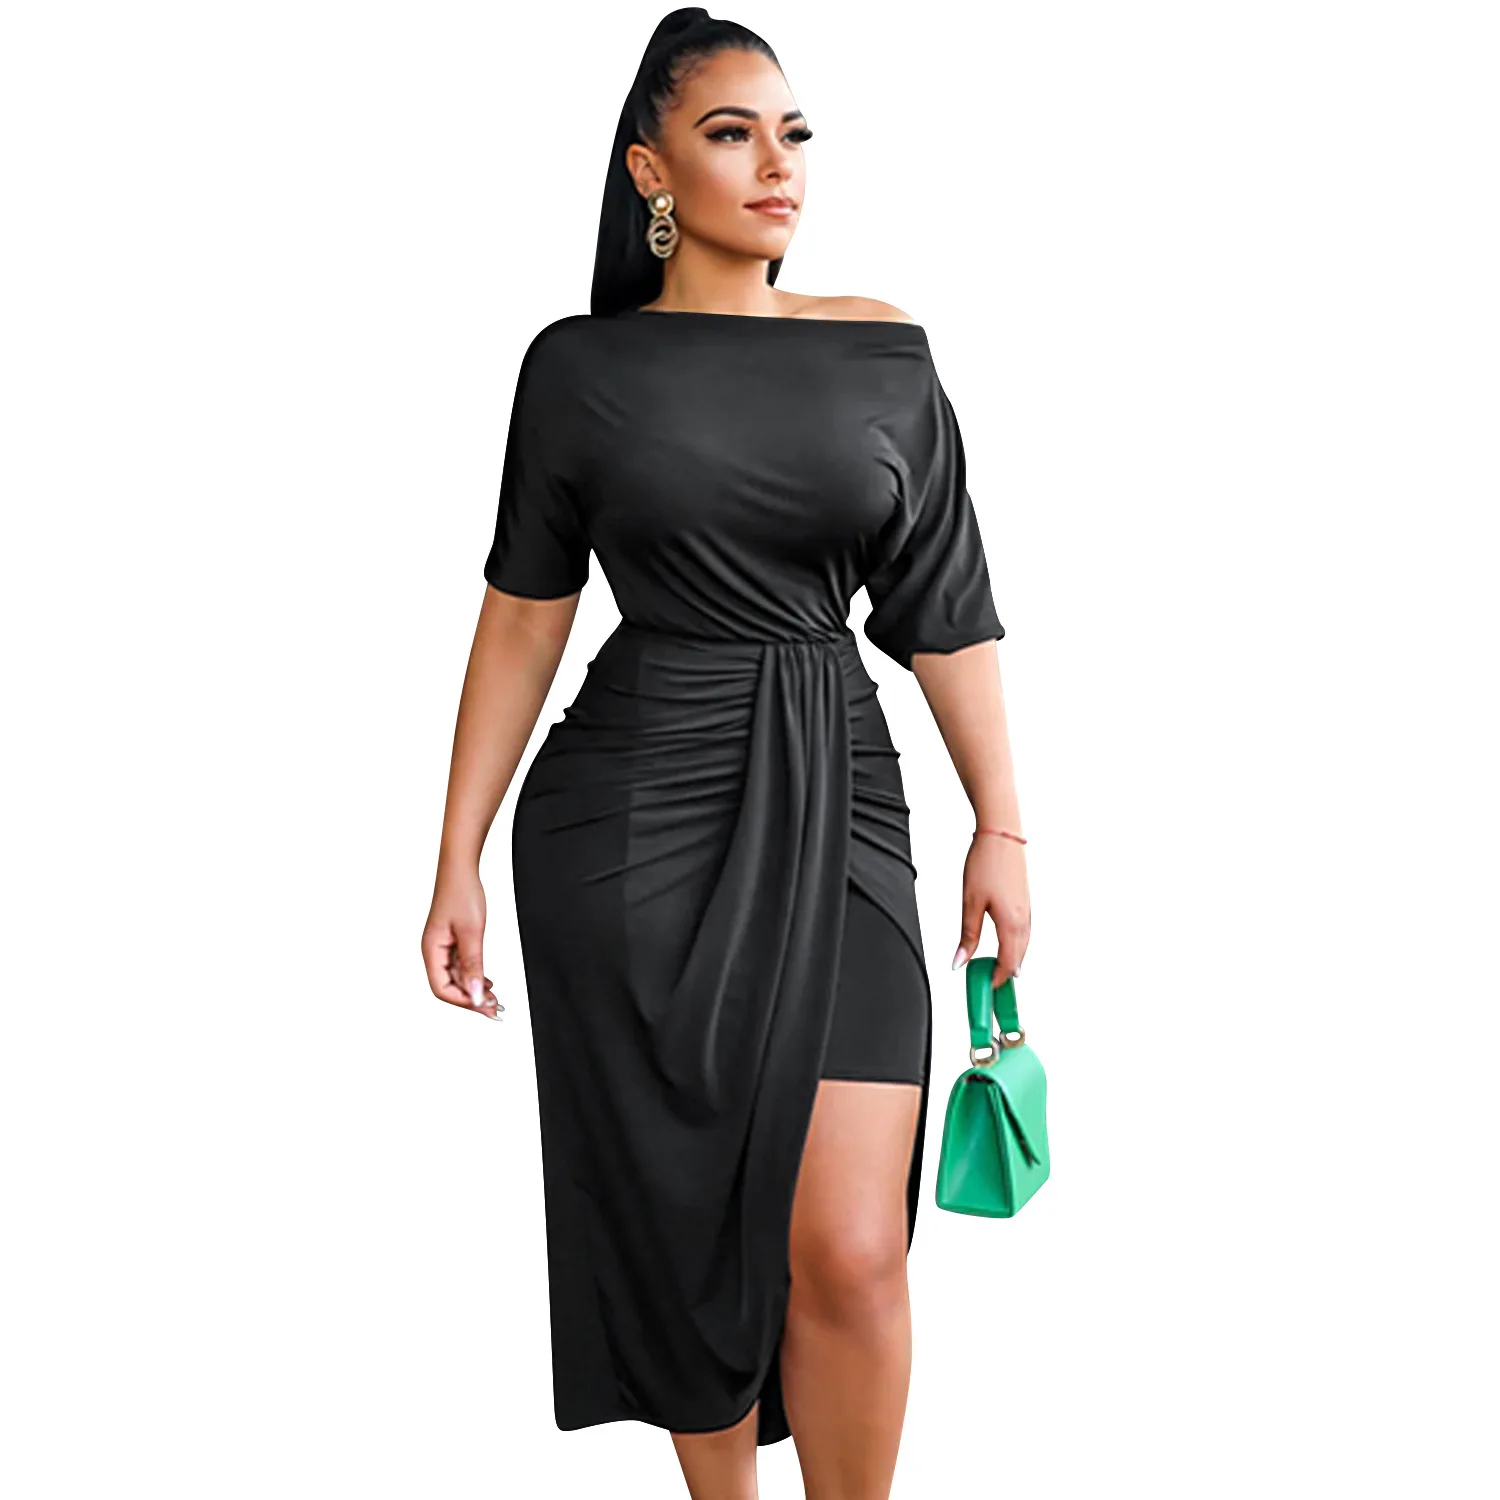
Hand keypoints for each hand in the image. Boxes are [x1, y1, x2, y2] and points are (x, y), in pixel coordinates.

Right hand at [422, 865, 503, 1019]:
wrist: (461, 870)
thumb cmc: (462, 894)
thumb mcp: (472, 932)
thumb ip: (473, 965)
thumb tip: (475, 995)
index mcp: (431, 950)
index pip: (441, 988)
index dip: (462, 1001)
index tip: (485, 1006)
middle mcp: (434, 952)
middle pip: (449, 986)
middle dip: (471, 999)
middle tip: (495, 1009)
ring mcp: (443, 947)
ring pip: (457, 978)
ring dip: (474, 990)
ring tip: (495, 998)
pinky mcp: (452, 942)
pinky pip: (461, 966)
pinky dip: (474, 976)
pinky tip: (487, 982)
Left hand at [951, 834, 1029, 986]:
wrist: (1002, 835)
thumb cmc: (985, 864)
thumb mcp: (970, 902)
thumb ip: (967, 936)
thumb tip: (959, 963)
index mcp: (1012, 924)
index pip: (1008, 963)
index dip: (997, 979)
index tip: (984, 988)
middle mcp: (1024, 920)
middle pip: (1018, 958)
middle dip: (1005, 974)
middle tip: (989, 984)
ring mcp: (1027, 910)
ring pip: (1023, 946)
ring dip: (1011, 960)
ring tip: (996, 970)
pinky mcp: (1026, 902)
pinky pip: (1024, 933)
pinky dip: (1016, 945)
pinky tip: (1007, 945)